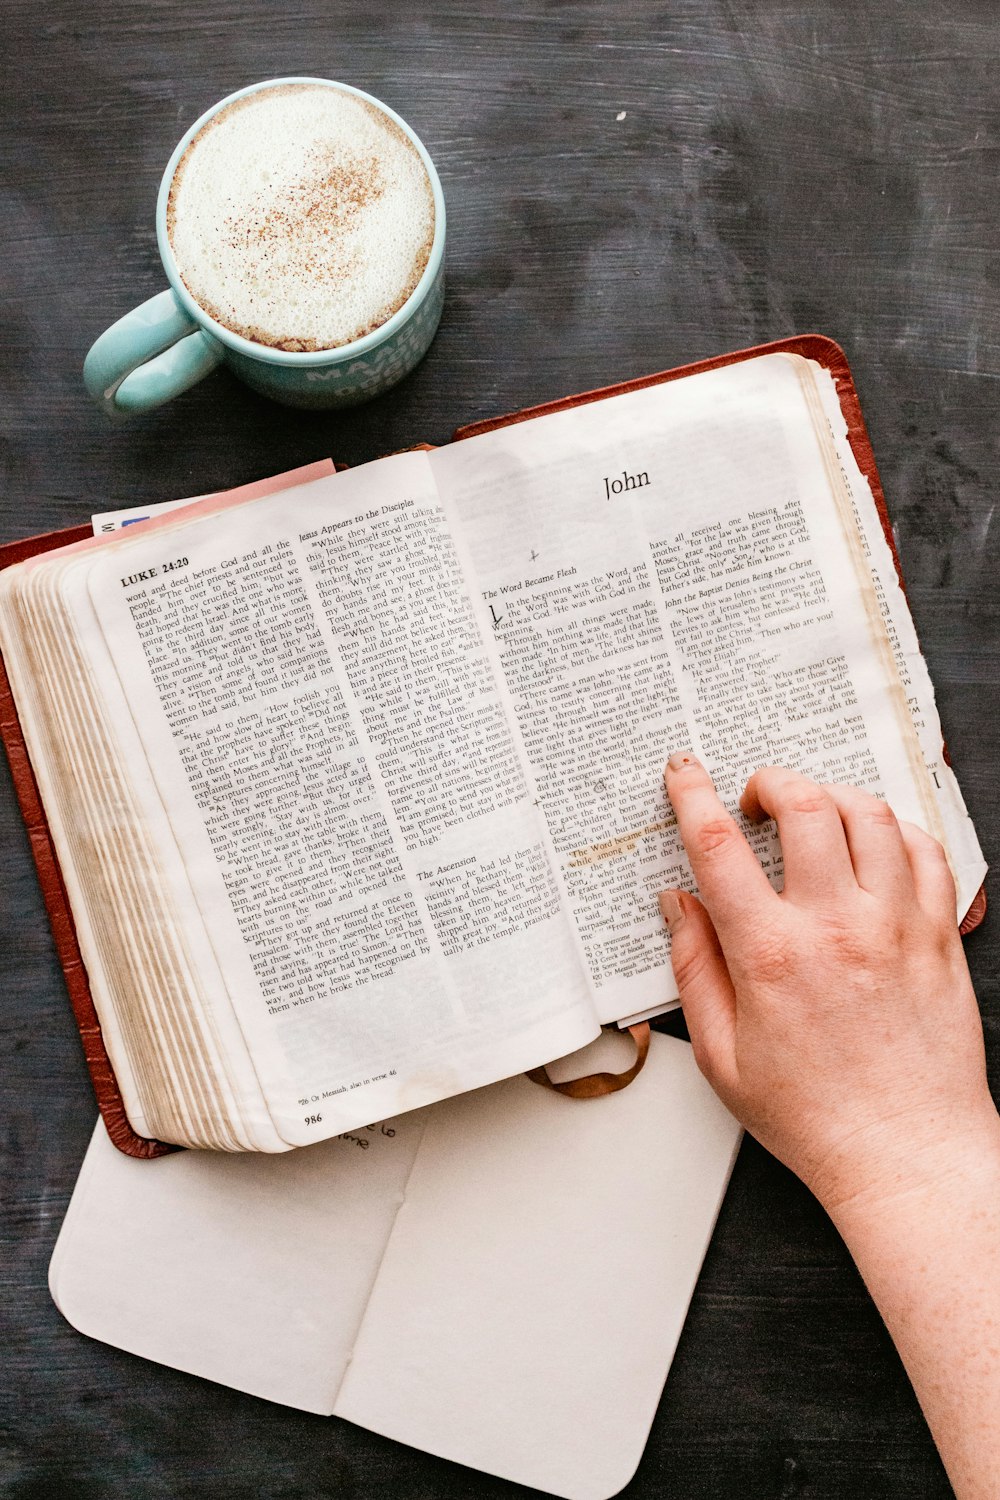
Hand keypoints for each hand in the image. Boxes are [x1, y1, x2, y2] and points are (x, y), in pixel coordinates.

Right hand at [659, 753, 993, 1212]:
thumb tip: (678, 905)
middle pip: (803, 805)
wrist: (905, 1154)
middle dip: (769, 781)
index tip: (685, 773)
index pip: (718, 846)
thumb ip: (694, 968)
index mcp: (770, 955)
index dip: (692, 794)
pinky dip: (895, 830)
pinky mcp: (939, 938)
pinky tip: (873, 843)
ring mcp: (895, 927)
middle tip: (754, 797)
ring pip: (869, 815)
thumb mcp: (720, 1055)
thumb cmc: (814, 1117)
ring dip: (831, 796)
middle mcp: (836, 927)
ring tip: (812, 812)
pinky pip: (926, 851)